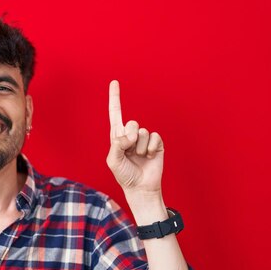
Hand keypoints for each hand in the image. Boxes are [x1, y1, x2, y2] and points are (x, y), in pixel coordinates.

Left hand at [106, 80, 163, 194]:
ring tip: (139, 158)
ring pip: (143, 132)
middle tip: (130, 152)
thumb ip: (117, 145)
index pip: (115, 114)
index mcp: (117, 137)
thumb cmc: (124, 175)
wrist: (140, 187)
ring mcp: (144, 139)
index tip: (114, 82)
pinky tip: (149, 157)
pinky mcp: (156, 144)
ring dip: (139, 148)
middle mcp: (131, 135)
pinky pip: (154, 137)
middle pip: (131, 123)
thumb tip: (130, 135)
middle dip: (130, 138)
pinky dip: (151, 149)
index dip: (115, 98)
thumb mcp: (113, 161)